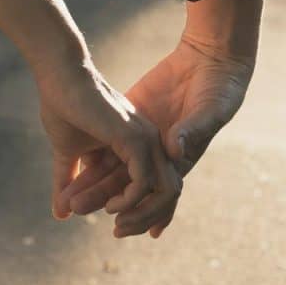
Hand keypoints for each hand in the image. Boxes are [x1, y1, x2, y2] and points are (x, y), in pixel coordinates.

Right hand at [34, 54, 181, 237]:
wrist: (60, 78)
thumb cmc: (63, 108)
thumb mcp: (67, 154)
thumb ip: (68, 182)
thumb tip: (60, 214)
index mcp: (139, 146)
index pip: (156, 187)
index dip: (144, 213)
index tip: (120, 232)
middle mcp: (150, 144)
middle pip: (168, 193)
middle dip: (146, 219)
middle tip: (118, 234)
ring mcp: (146, 140)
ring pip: (165, 191)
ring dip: (140, 215)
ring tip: (115, 225)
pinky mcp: (135, 139)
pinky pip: (144, 181)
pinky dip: (130, 200)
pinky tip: (110, 207)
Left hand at [56, 0, 261, 237]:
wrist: (210, 59)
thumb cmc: (220, 89)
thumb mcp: (210, 111)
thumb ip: (194, 130)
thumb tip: (176, 151)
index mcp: (180, 160)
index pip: (158, 196)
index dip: (140, 214)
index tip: (119, 225)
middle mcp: (159, 156)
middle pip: (129, 188)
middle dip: (105, 201)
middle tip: (78, 211)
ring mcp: (142, 140)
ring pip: (112, 171)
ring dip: (91, 187)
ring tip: (65, 200)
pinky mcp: (128, 124)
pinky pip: (105, 148)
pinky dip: (88, 165)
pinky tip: (68, 176)